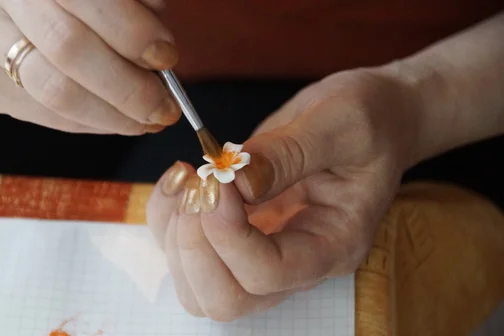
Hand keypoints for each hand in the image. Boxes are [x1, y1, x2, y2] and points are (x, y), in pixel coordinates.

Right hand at [0, 0, 178, 133]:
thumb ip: (129, 7)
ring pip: (55, 92)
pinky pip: (45, 114)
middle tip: (163, 107)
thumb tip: (161, 56)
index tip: (167, 57)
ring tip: (146, 121)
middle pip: (69, 49)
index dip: (132, 33)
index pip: (84, 0)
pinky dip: (90, 122)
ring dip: (112, 116)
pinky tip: (114, 119)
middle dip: (128, 87)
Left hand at [146, 67, 421, 320]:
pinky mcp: (239, 231)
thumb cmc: (370, 119)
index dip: (228, 235)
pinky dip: (167, 220)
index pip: (268, 274)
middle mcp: (295, 262)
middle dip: (196, 247)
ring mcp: (263, 250)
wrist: (373, 119)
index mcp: (332, 244)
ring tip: (189, 178)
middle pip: (227, 299)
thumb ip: (290, 152)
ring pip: (199, 287)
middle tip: (200, 188)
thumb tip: (234, 182)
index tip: (218, 182)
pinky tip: (183, 178)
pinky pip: (186, 252)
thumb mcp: (341, 122)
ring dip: (176, 237)